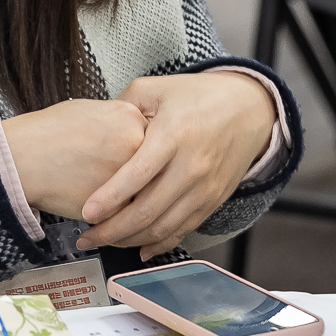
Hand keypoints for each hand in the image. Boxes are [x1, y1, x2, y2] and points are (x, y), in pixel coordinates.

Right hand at [1, 98, 148, 221]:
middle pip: (156, 168)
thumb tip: (127, 135)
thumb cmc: (45, 135)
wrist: (22, 158)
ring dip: (137, 205)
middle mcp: (136, 143)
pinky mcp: (118, 203)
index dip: (142, 155)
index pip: (154, 139)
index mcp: (131, 117)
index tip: (133, 162)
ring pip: (147, 195)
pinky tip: (107, 217)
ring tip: (118, 205)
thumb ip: (116, 123)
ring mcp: (130, 174)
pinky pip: (129, 217)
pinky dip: (121, 222)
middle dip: (145, 182)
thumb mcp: (88, 112)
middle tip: (130, 186)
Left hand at [79, 72, 277, 257]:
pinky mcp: (213, 200)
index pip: (138, 174)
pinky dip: (160, 243)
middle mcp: (192, 165)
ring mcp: (205, 187)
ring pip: (164, 227)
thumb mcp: (156, 87)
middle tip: (86, 237)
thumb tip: (97, 130)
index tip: (87, 213)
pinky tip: (138, 248)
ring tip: (104, 242)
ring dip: (131, 240)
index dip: (110, 198)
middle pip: (148, 210)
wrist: (249, 108)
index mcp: (174, 134)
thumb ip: (123, 106)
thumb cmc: (197, 96)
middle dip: (112, 230)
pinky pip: (183, 230)